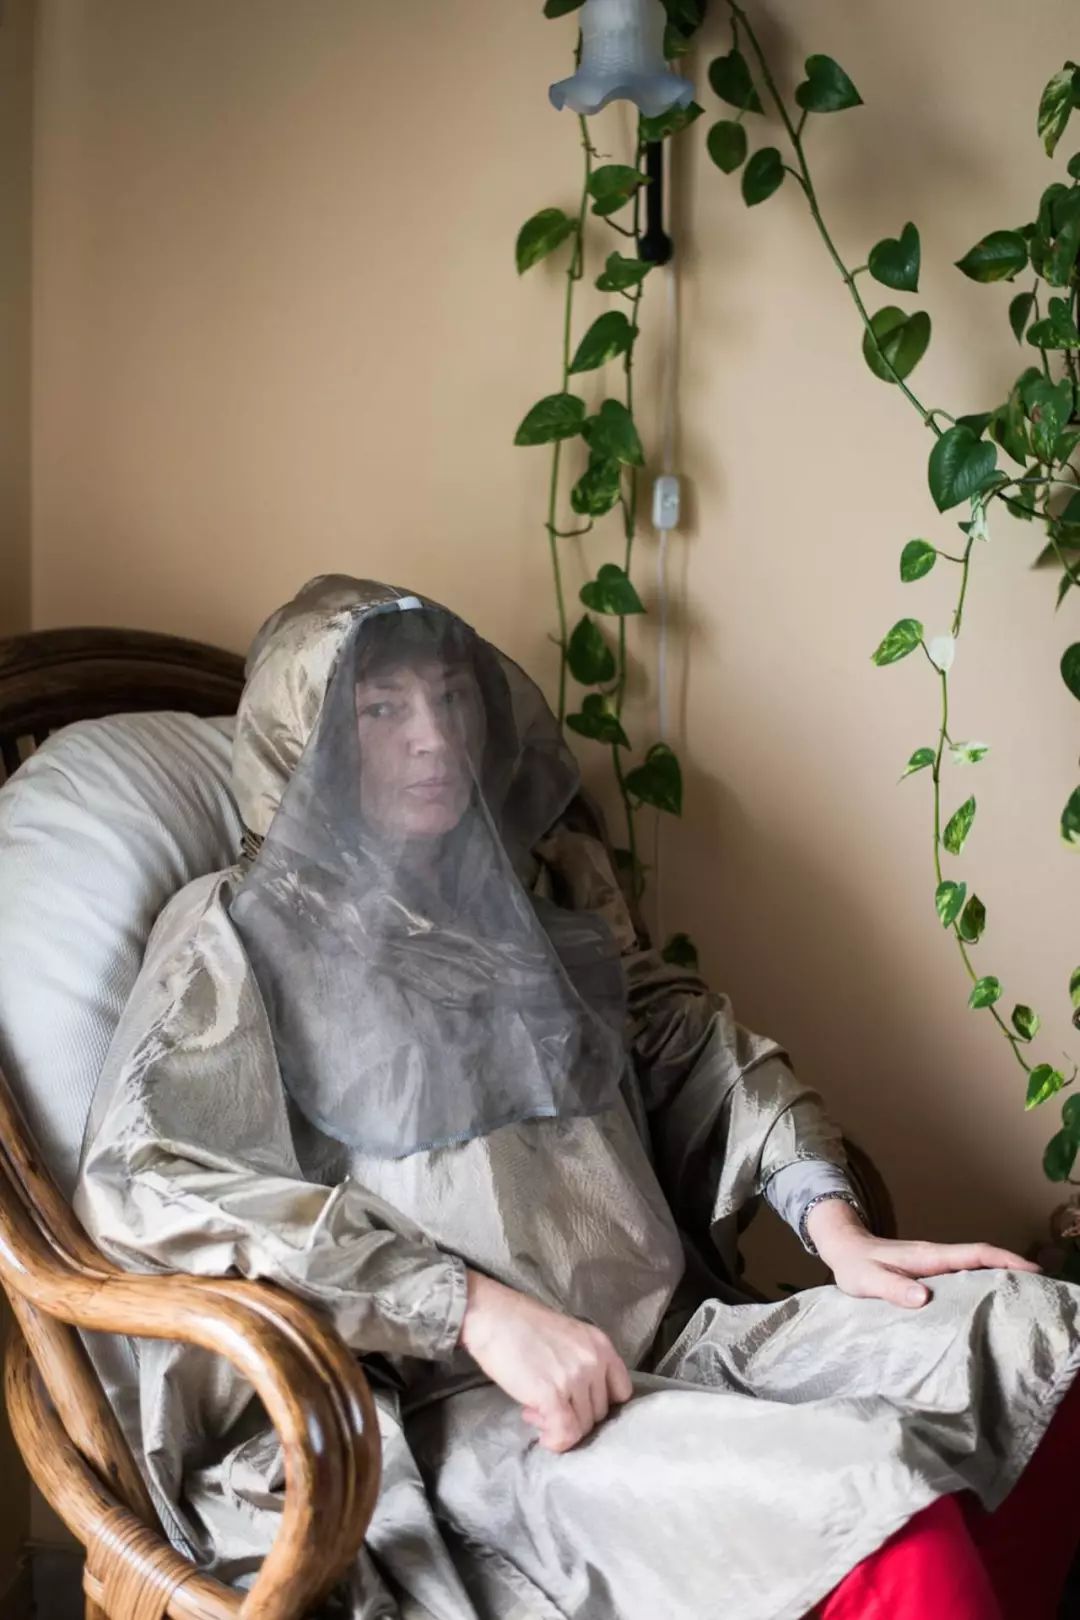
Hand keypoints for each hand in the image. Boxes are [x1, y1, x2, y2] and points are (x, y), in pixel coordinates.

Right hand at [459, 1270, 632, 1451]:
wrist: (492, 1316)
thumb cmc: (523, 1326)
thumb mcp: (568, 1337)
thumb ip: (582, 1364)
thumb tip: (579, 1403)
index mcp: (600, 1345)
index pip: (621, 1391)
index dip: (599, 1404)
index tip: (578, 1405)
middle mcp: (594, 1360)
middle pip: (599, 1412)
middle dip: (574, 1416)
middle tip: (546, 1408)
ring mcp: (575, 1377)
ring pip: (583, 1426)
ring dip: (559, 1426)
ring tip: (536, 1412)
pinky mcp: (552, 1394)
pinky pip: (566, 1433)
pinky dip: (555, 1441)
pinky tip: (542, 1434)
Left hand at [805, 1198, 1039, 1308]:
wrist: (844, 1250)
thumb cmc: (855, 1267)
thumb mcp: (868, 1280)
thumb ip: (893, 1288)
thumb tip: (924, 1297)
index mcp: (927, 1257)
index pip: (973, 1254)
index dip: (1003, 1259)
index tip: (1031, 1269)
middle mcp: (936, 1256)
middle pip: (983, 1259)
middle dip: (1014, 1268)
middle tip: (1042, 1289)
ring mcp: (935, 1263)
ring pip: (976, 1266)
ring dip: (1001, 1276)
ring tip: (1026, 1297)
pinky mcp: (931, 1272)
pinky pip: (964, 1274)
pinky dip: (984, 1282)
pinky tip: (991, 1300)